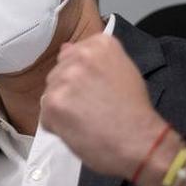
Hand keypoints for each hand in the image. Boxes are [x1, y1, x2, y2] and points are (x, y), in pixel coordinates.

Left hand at [39, 33, 173, 185]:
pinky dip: (58, 126)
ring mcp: (64, 78)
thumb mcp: (122, 72)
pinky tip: (78, 130)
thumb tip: (65, 48)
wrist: (139, 141)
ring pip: (51, 93)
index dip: (82, 76)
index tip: (96, 89)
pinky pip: (46, 114)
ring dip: (63, 108)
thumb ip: (93, 60)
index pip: (73, 54)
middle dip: (70, 90)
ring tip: (86, 120)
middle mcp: (80, 55)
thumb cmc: (135, 110)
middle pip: (60, 72)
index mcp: (99, 44)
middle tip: (92, 107)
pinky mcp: (53, 102)